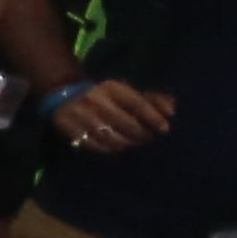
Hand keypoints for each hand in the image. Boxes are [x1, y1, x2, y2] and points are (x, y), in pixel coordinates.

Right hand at [56, 78, 174, 153]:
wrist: (64, 95)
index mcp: (111, 88)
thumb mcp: (126, 91)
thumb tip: (172, 110)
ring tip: (134, 144)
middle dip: (141, 134)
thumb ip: (152, 100)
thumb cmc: (105, 95)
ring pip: (111, 137)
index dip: (152, 117)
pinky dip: (110, 149)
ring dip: (127, 143)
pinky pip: (96, 145)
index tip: (165, 128)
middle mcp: (95, 100)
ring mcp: (81, 116)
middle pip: (125, 123)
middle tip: (148, 138)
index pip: (136, 103)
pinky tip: (118, 147)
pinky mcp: (70, 129)